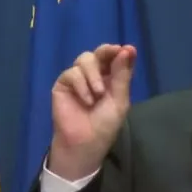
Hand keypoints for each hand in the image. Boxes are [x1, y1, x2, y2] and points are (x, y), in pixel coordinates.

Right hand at [48, 44, 136, 179]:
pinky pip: (72, 73)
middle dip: (106, 52)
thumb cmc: (105, 124)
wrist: (85, 142)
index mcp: (111, 78)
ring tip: (99, 93)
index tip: (127, 49)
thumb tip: (128, 48)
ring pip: (85, 59)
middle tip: (114, 53)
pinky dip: (81, 85)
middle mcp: (95, 74)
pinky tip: (87, 100)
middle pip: (99, 53)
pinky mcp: (64, 83)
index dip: (120, 52)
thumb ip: (122, 75)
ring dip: (94, 74)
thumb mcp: (119, 100)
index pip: (115, 58)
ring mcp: (78, 78)